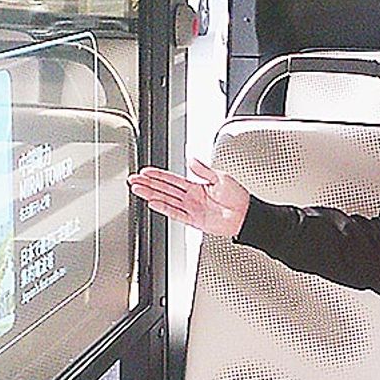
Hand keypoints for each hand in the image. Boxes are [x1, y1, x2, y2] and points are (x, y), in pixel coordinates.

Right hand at [127, 159, 249, 237]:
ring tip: (137, 190)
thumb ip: (204, 170)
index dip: (158, 175)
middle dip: (148, 184)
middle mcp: (191, 198)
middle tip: (133, 180)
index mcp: (196, 186)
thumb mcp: (220, 178)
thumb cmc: (238, 198)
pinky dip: (164, 208)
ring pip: (166, 200)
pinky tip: (153, 203)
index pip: (172, 179)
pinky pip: (176, 213)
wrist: (246, 216)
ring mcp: (191, 209)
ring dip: (151, 194)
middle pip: (164, 189)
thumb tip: (191, 159)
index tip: (145, 171)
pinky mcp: (194, 220)